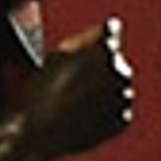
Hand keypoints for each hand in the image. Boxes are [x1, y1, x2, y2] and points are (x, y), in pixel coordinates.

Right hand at [17, 19, 134, 160]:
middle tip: (74, 85)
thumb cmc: (40, 90)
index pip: (111, 31)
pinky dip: (106, 113)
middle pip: (116, 63)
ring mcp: (123, 96)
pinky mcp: (123, 119)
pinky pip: (119, 110)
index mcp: (103, 47)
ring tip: (75, 103)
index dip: (97, 39)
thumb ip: (88, 39)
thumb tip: (115, 28)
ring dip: (104, 92)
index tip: (85, 51)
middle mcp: (119, 70)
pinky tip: (83, 116)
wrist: (37, 133)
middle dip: (101, 70)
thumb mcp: (58, 56)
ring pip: (119, 88)